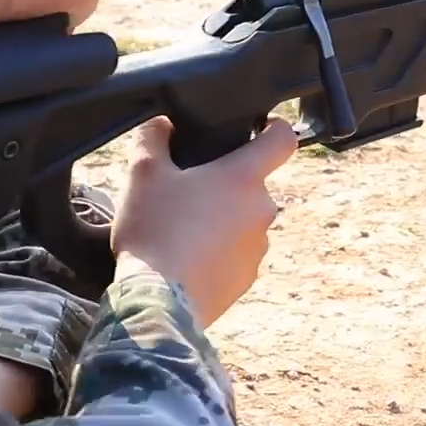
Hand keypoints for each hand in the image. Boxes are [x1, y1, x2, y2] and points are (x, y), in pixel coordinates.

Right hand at [110, 116, 297, 326]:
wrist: (158, 301)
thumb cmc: (154, 230)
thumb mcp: (142, 173)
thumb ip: (153, 137)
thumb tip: (161, 125)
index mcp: (244, 178)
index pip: (283, 139)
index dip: (274, 127)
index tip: (260, 127)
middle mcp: (262, 210)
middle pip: (251, 185)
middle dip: (225, 184)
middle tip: (188, 193)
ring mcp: (258, 248)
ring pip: (243, 221)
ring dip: (222, 220)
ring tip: (182, 231)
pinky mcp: (247, 279)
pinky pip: (236, 254)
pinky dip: (218, 253)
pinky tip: (187, 258)